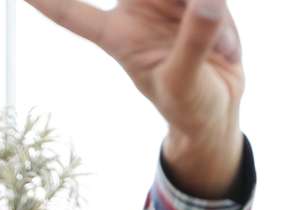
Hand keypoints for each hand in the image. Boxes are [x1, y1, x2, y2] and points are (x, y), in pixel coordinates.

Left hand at [25, 0, 244, 196]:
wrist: (218, 109)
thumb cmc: (187, 104)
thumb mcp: (184, 82)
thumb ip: (192, 42)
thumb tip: (206, 1)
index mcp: (117, 34)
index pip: (71, 11)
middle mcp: (136, 10)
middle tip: (197, 7)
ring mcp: (167, 1)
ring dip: (211, 16)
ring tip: (219, 54)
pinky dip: (226, 24)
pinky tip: (226, 52)